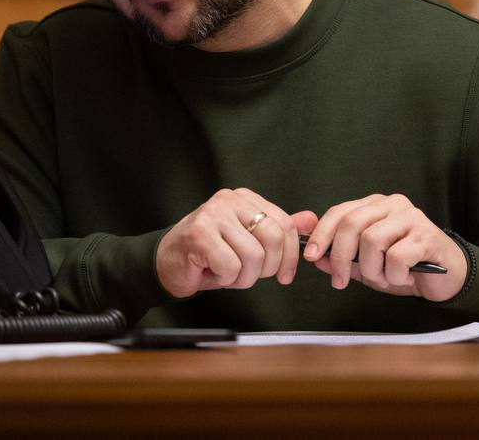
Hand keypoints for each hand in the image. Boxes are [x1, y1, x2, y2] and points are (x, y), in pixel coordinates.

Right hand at [156, 188, 317, 298]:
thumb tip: (311, 219)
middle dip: (267, 268)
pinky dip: (225, 278)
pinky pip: (231, 266)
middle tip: (250, 275)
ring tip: (227, 272)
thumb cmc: (209, 255)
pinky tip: (211, 270)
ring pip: (253, 256)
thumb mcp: (249, 243)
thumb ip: (278, 231)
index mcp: (245, 198)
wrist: (168, 264)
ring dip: (243, 277)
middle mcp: (229, 200)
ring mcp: (213, 214)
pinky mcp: (200, 234)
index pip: (285, 224)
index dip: (290, 255)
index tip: (284, 274)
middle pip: (273, 238)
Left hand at [302, 193, 466, 301]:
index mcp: (375, 205)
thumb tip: (315, 257)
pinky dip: (394, 275)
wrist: (448, 278)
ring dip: (372, 270)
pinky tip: (405, 277)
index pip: (340, 212)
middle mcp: (392, 204)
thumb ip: (343, 260)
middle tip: (340, 281)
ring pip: (372, 241)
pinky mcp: (426, 235)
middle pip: (352, 224)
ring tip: (385, 278)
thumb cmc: (406, 268)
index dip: (322, 234)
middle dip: (340, 257)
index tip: (310, 256)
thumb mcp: (368, 266)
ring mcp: (411, 217)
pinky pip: (396, 257)